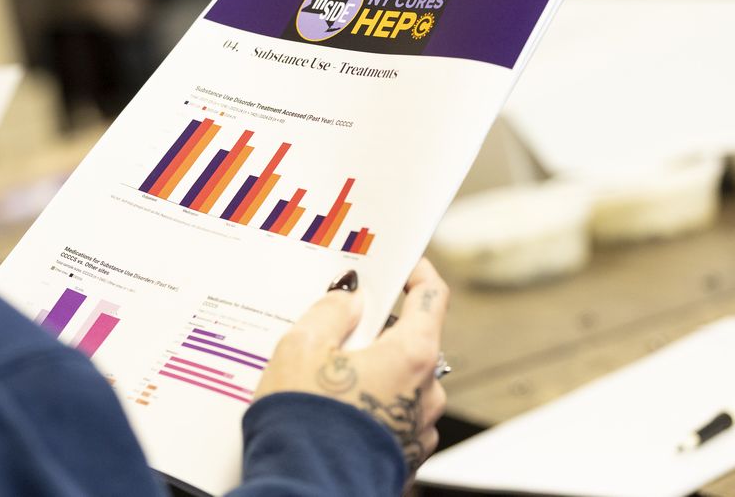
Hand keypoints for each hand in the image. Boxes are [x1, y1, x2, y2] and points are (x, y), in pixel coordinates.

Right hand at [255, 259, 449, 475]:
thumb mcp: (302, 347)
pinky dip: (369, 405)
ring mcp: (417, 429)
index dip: (417, 271)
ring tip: (325, 373)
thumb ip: (332, 312)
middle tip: (339, 322)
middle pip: (411, 340)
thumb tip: (350, 296)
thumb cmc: (306, 419)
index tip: (402, 261)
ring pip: (401, 381)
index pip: (431, 297)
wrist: (304, 489)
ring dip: (372, 370)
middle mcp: (427, 392)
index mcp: (413, 355)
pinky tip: (332, 408)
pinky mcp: (401, 457)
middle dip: (378, 328)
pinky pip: (390, 416)